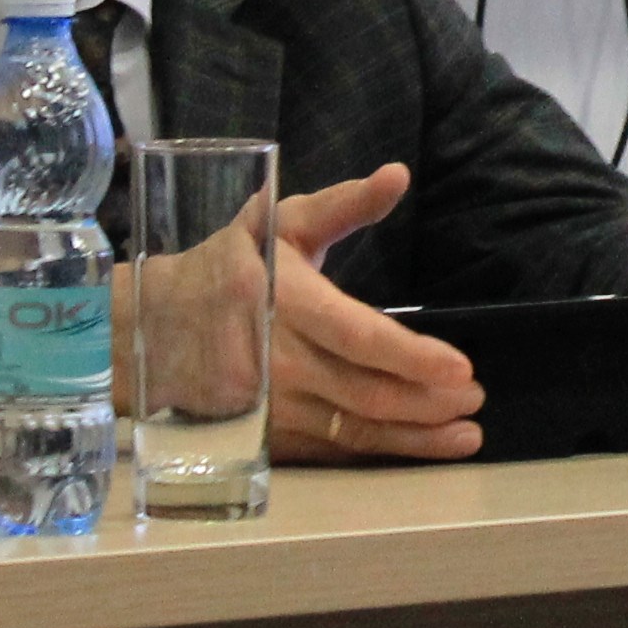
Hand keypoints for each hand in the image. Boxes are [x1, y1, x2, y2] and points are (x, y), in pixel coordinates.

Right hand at [251, 165, 487, 464]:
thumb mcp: (279, 222)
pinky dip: (378, 453)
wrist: (152, 324)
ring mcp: (269, 406)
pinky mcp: (264, 435)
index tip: (461, 366)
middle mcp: (276, 360)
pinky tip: (417, 448)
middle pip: (364, 392)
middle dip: (428, 401)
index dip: (412, 356)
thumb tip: (398, 175)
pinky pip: (330, 450)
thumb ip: (344, 204)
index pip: (359, 336)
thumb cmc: (229, 264)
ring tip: (465, 433)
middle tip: (475, 398)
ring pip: (352, 429)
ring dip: (415, 437)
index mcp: (286, 301)